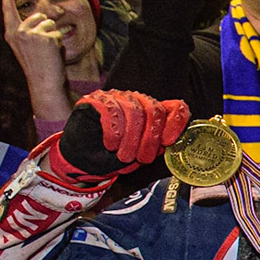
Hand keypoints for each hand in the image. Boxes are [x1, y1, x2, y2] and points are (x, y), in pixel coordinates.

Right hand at [2, 0, 70, 124]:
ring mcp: (30, 34)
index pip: (8, 9)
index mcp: (11, 34)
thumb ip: (29, 31)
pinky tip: (52, 54)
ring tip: (47, 53)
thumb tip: (42, 18)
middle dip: (46, 29)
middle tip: (42, 49)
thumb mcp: (27, 46)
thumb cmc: (38, 66)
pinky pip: (57, 33)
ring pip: (49, 24)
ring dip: (53, 36)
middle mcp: (18, 32)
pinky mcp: (43, 37)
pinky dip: (59, 43)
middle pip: (39, 16)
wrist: (44, 82)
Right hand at [51, 91, 190, 183]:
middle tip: (142, 158)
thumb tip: (170, 143)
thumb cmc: (113, 157)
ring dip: (131, 139)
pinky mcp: (97, 99)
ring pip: (134, 111)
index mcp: (152, 112)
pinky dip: (113, 132)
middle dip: (150, 139)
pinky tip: (111, 145)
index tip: (168, 141)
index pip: (176, 107)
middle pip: (154, 110)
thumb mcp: (140, 155)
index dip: (176, 122)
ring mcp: (117, 98)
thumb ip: (156, 147)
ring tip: (124, 156)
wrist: (82, 161)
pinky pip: (111, 111)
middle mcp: (137, 100)